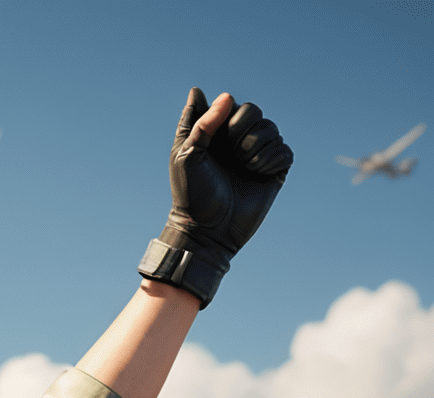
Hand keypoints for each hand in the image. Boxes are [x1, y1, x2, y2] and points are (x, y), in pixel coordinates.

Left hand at [141, 88, 291, 308]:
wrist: (207, 229)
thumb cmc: (191, 193)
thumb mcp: (187, 154)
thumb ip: (201, 122)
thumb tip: (225, 95)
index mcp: (217, 133)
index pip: (231, 104)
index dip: (223, 118)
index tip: (210, 142)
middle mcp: (239, 140)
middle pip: (254, 111)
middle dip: (240, 132)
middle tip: (228, 158)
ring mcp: (258, 154)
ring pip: (270, 129)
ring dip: (253, 149)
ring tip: (240, 169)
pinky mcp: (275, 170)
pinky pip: (283, 151)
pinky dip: (268, 162)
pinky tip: (255, 176)